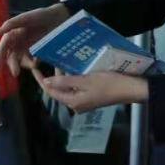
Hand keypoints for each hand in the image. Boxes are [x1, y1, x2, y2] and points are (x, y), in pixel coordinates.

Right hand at [0, 3, 69, 75]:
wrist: (58, 18)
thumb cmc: (41, 15)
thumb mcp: (26, 18)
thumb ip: (11, 24)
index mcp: (13, 33)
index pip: (3, 47)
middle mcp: (18, 42)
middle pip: (10, 56)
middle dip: (12, 65)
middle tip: (15, 73)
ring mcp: (27, 48)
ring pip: (20, 60)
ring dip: (24, 64)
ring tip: (34, 64)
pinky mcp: (36, 52)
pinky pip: (31, 61)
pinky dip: (33, 63)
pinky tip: (38, 61)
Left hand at [33, 68, 148, 113]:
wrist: (130, 89)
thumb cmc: (108, 83)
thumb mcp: (85, 80)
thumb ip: (65, 81)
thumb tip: (47, 82)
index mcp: (73, 102)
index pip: (51, 91)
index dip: (41, 80)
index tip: (34, 68)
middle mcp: (76, 104)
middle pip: (58, 90)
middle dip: (52, 76)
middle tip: (47, 60)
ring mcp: (84, 101)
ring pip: (67, 88)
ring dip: (62, 76)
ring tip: (60, 60)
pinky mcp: (90, 97)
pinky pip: (76, 87)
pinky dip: (72, 78)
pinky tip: (72, 67)